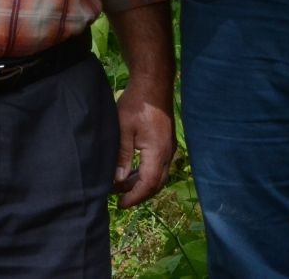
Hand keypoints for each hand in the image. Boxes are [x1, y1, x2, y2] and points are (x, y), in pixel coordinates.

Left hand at [113, 77, 174, 207]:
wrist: (153, 83)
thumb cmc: (136, 103)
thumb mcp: (123, 129)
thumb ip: (122, 156)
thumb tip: (119, 180)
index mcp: (157, 152)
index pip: (148, 184)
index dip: (134, 197)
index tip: (120, 204)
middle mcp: (167, 153)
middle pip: (156, 183)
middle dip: (138, 194)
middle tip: (119, 198)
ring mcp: (169, 147)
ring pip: (159, 175)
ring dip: (142, 184)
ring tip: (122, 186)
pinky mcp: (166, 142)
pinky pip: (159, 166)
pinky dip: (146, 173)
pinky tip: (132, 171)